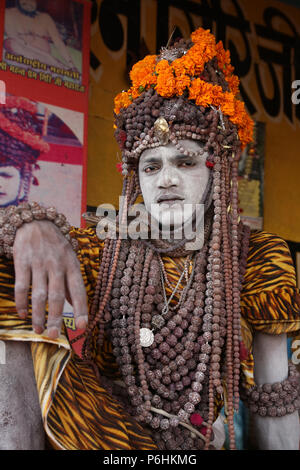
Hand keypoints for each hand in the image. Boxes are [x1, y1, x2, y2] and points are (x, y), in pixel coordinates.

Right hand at [13, 220, 87, 338]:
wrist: (35, 222)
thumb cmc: (56, 246)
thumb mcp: (69, 260)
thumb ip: (71, 283)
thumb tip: (75, 304)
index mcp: (72, 265)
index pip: (78, 290)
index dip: (81, 309)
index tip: (81, 326)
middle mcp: (57, 265)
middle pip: (57, 295)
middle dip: (56, 317)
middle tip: (54, 335)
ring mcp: (39, 263)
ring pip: (38, 294)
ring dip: (38, 314)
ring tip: (38, 330)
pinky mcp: (22, 261)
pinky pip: (21, 286)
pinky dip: (21, 302)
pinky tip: (23, 314)